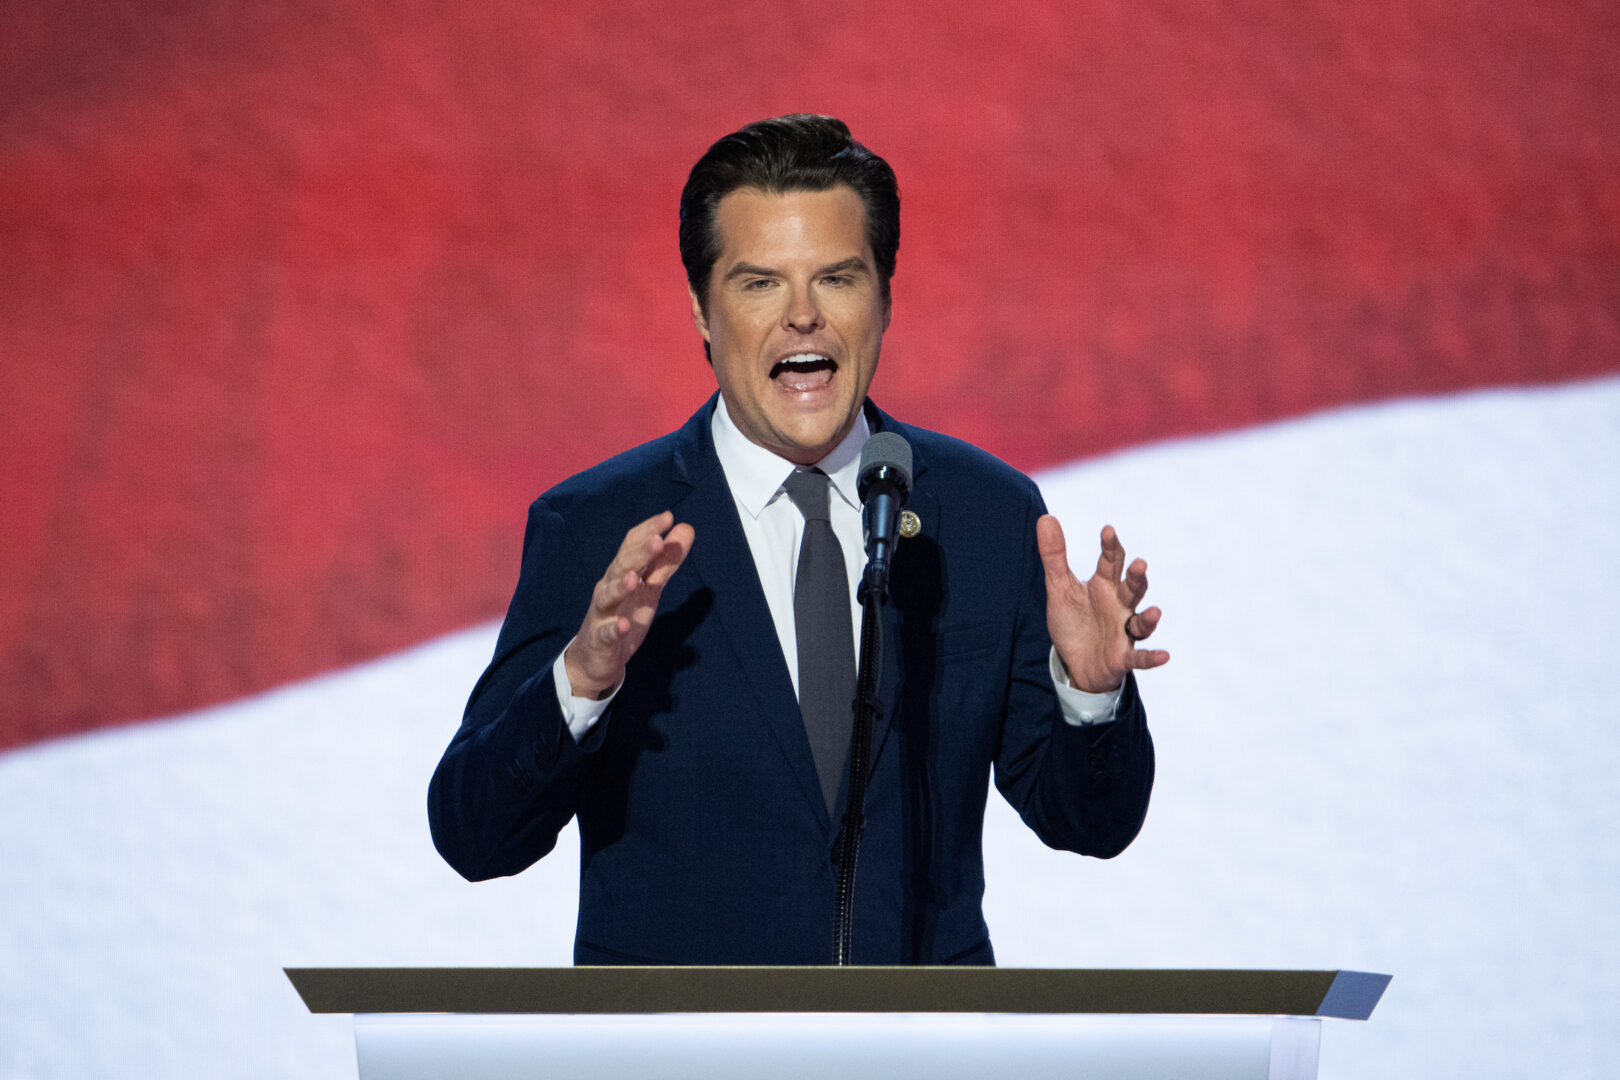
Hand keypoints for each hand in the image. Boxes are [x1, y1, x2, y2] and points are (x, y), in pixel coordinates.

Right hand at [564, 511, 693, 698]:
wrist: (595, 658)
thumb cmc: (623, 615)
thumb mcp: (649, 589)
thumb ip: (666, 561)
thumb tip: (686, 528)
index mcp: (622, 573)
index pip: (632, 546)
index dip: (648, 531)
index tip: (668, 517)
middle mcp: (609, 588)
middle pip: (621, 566)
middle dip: (638, 553)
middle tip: (657, 540)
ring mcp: (602, 613)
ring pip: (608, 595)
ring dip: (620, 586)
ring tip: (634, 578)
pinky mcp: (601, 640)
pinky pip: (606, 633)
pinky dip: (614, 629)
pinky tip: (624, 625)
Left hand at [1036, 516, 1168, 693]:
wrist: (1074, 663)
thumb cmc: (1074, 621)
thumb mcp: (1059, 588)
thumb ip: (1054, 556)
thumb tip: (1046, 517)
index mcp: (1104, 586)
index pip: (1111, 562)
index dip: (1111, 546)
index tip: (1108, 530)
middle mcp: (1119, 606)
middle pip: (1133, 588)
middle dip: (1137, 577)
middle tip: (1140, 564)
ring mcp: (1123, 631)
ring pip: (1140, 622)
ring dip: (1149, 618)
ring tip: (1155, 612)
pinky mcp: (1122, 657)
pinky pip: (1139, 658)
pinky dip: (1151, 658)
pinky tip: (1164, 656)